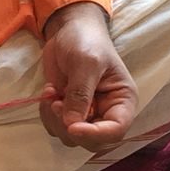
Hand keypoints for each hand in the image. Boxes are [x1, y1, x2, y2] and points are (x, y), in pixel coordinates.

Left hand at [40, 2, 136, 149]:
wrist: (68, 30)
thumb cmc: (86, 41)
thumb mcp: (86, 63)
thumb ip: (80, 94)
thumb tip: (71, 125)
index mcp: (122, 102)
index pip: (116, 131)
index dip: (95, 134)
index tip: (73, 126)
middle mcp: (106, 112)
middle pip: (91, 141)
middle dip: (70, 126)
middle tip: (57, 103)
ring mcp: (85, 114)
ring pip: (70, 137)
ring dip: (55, 120)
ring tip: (52, 94)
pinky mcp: (67, 111)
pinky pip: (55, 126)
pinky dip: (47, 114)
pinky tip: (49, 92)